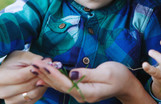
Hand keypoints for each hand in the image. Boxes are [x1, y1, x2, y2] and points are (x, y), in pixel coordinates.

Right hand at [0, 51, 49, 103]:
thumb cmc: (16, 61)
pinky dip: (40, 90)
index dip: (36, 70)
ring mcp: (10, 100)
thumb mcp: (23, 56)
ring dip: (42, 83)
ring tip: (44, 74)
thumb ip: (34, 59)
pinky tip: (40, 82)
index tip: (46, 63)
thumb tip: (47, 62)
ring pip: (33, 94)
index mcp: (0, 78)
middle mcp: (3, 92)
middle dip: (41, 76)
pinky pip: (34, 99)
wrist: (10, 70)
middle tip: (48, 68)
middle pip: (28, 86)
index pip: (22, 76)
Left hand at [30, 61, 156, 103]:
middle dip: (46, 75)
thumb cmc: (119, 76)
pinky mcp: (80, 89)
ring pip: (60, 86)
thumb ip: (88, 74)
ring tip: (35, 69)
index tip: (44, 66)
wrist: (127, 85)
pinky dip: (53, 79)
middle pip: (60, 86)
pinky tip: (43, 77)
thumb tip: (72, 73)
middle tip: (34, 65)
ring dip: (47, 77)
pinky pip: (64, 85)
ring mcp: (81, 94)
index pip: (66, 84)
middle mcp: (82, 96)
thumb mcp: (107, 73)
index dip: (54, 75)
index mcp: (88, 92)